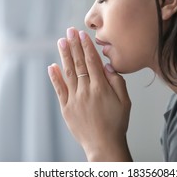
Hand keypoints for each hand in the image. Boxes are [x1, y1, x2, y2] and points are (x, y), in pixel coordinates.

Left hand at [47, 27, 131, 160]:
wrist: (103, 145)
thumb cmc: (117, 123)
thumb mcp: (125, 101)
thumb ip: (117, 82)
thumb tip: (106, 66)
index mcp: (101, 88)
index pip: (92, 61)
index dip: (86, 46)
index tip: (82, 34)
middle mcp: (86, 91)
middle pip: (79, 63)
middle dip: (74, 45)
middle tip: (69, 31)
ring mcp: (74, 99)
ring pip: (68, 73)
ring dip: (64, 56)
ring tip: (61, 42)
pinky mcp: (66, 108)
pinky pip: (59, 89)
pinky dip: (55, 77)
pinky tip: (52, 66)